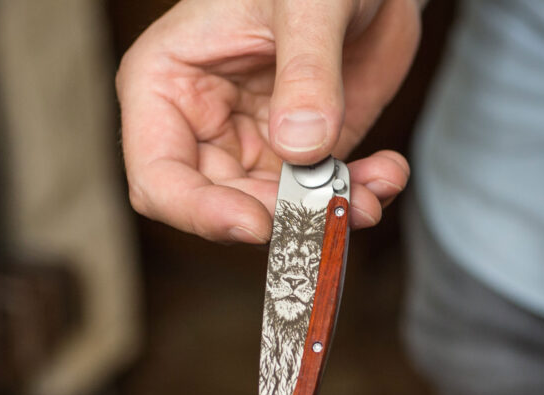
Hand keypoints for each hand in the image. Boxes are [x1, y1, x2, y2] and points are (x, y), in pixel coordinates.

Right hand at [116, 0, 421, 242]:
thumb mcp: (308, 2)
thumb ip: (306, 72)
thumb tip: (301, 147)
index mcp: (168, 87)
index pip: (158, 177)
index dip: (201, 213)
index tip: (257, 223)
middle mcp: (205, 128)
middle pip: (222, 207)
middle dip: (279, 217)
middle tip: (328, 209)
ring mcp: (254, 146)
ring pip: (277, 211)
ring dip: (326, 213)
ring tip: (370, 194)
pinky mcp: (301, 157)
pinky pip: (319, 196)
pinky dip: (355, 197)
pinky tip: (385, 174)